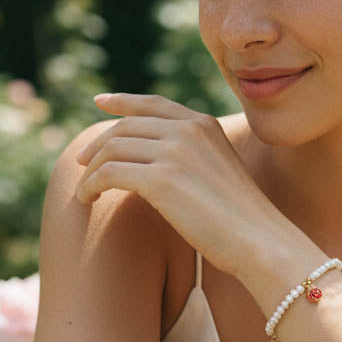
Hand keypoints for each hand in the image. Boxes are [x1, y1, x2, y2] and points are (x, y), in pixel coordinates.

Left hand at [73, 93, 290, 276]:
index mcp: (204, 124)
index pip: (153, 104)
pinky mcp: (161, 179)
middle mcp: (188, 130)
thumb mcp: (219, 170)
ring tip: (85, 190)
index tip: (99, 103)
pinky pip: (109, 173)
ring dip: (91, 169)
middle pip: (125, 126)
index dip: (122, 101)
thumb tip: (153, 162)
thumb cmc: (242, 218)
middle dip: (98, 144)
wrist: (259, 239)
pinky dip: (91, 185)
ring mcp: (174, 152)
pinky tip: (88, 199)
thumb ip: (192, 155)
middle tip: (82, 162)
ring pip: (112, 148)